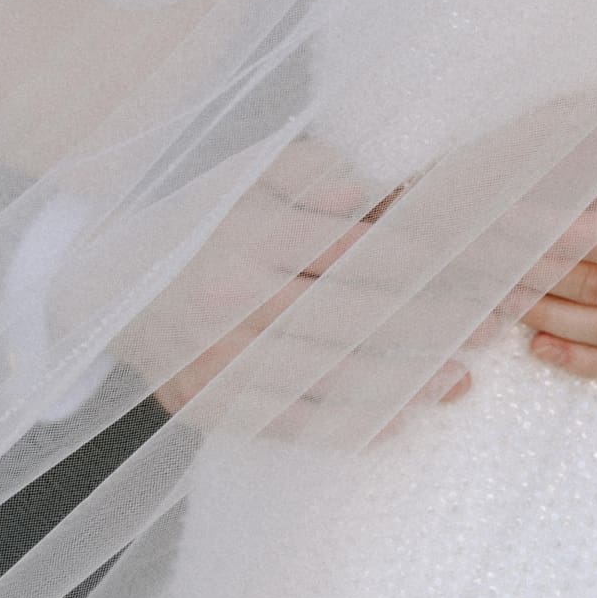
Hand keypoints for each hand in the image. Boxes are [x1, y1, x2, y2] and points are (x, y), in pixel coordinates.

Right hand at [143, 147, 468, 423]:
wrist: (106, 285)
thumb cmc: (199, 223)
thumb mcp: (247, 174)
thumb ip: (312, 172)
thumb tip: (365, 193)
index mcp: (249, 233)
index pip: (355, 249)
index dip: (424, 262)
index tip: (478, 268)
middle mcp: (235, 297)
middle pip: (354, 316)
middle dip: (430, 326)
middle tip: (491, 330)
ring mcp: (222, 358)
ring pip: (330, 377)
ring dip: (403, 383)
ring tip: (457, 380)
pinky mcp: (213, 405)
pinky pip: (293, 424)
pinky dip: (351, 425)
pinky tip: (398, 420)